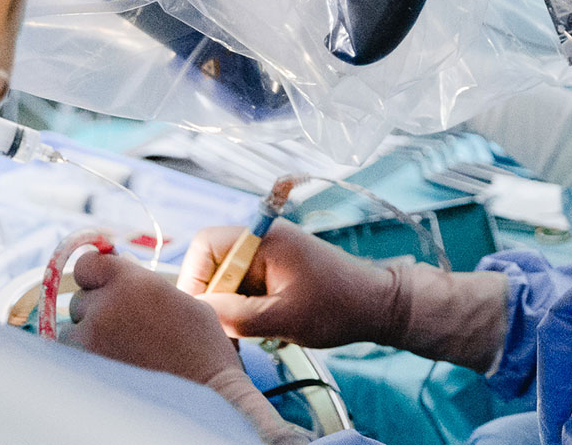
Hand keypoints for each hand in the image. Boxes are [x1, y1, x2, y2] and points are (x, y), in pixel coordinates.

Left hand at [66, 251, 239, 385]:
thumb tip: (122, 272)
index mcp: (132, 281)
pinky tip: (112, 367)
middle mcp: (106, 304)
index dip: (94, 275)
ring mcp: (91, 338)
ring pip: (72, 329)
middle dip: (96, 308)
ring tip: (119, 351)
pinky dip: (86, 359)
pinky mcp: (86, 368)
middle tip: (122, 326)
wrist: (204, 395)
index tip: (103, 285)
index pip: (87, 264)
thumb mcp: (183, 301)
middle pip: (80, 298)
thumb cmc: (203, 349)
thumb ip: (145, 284)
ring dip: (88, 336)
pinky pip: (73, 357)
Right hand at [178, 219, 401, 347]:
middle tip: (224, 330)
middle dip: (214, 297)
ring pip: (227, 279)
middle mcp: (263, 240)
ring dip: (230, 307)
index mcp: (264, 238)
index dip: (194, 276)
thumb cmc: (339, 307)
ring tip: (248, 333)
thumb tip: (201, 311)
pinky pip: (244, 287)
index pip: (206, 244)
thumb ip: (238, 315)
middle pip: (213, 263)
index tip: (202, 310)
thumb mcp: (284, 318)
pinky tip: (260, 328)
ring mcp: (269, 256)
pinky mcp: (275, 272)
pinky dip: (245, 309)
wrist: (376, 307)